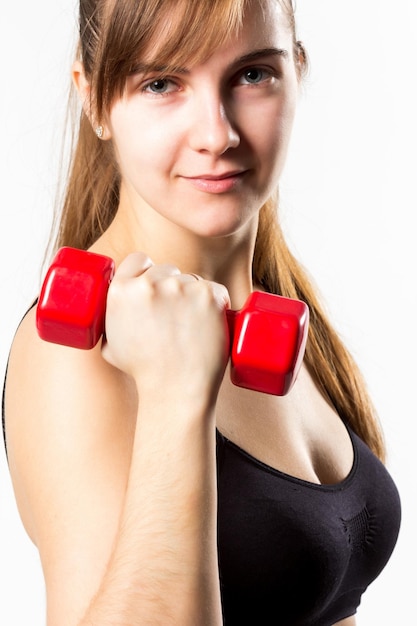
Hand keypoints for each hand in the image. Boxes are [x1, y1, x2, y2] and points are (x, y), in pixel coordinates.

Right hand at [101, 252, 230, 400]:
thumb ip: (109, 322)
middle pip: (166, 270)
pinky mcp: (209, 296)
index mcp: (121, 291)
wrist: (176, 390)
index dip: (146, 270)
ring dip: (194, 296)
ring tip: (192, 327)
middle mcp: (150, 284)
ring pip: (192, 280)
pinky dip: (216, 303)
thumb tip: (111, 311)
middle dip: (171, 286)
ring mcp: (181, 288)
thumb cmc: (144, 372)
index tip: (154, 284)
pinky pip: (216, 290)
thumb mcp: (110, 345)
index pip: (138, 260)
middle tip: (176, 314)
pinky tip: (211, 322)